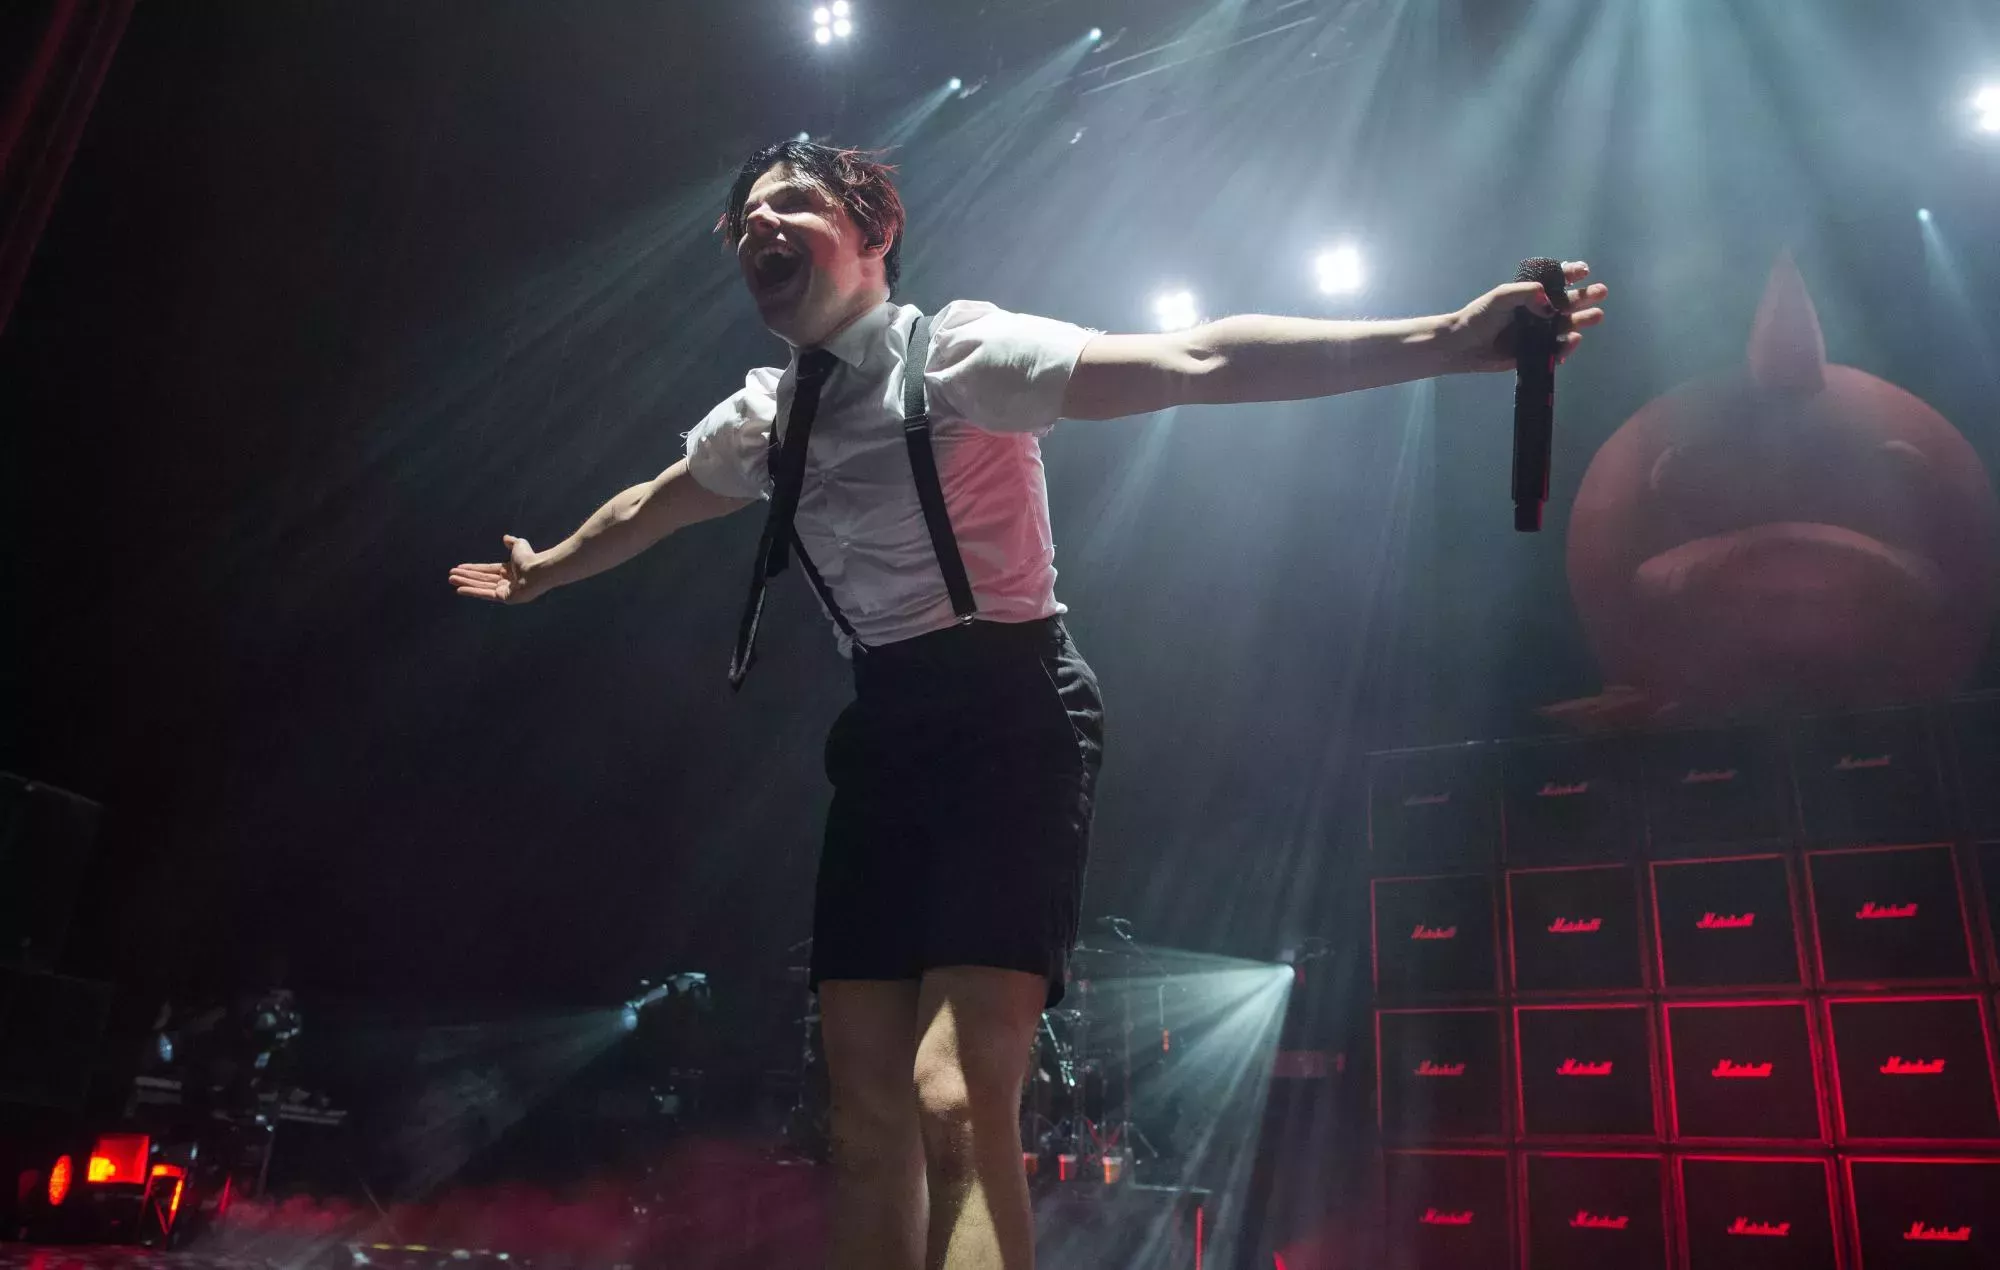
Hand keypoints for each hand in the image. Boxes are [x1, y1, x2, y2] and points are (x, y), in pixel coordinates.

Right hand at [448, 535, 542, 603]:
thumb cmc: (530, 558)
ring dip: (465, 582)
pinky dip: (472, 591)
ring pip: (480, 586)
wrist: (537, 570)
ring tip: (451, 579)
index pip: (486, 570)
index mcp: (508, 570)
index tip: (459, 567)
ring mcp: (504, 590)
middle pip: (481, 578)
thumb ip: (512, 542)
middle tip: (451, 575)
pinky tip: (460, 589)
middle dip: (465, 576)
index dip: (472, 568)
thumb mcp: (519, 545)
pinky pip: (485, 594)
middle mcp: (505, 581)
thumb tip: (506, 537)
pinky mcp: (504, 598)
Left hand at [1440, 260, 1608, 374]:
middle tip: (1601, 291)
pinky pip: (1555, 349)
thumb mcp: (1500, 297)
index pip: (1554, 281)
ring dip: (1581, 320)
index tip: (1583, 271)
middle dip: (1585, 296)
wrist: (1462, 347)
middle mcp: (1537, 313)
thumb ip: (1525, 293)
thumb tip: (1550, 304)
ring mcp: (1537, 334)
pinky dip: (1566, 346)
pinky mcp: (1535, 353)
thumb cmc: (1478, 317)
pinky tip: (1574, 339)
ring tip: (1597, 316)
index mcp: (1529, 295)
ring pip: (1565, 325)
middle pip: (1566, 303)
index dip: (1570, 274)